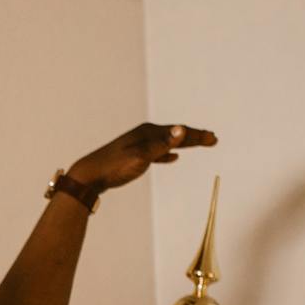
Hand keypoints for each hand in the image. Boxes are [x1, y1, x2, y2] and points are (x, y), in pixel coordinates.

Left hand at [64, 122, 216, 195]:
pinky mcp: (134, 156)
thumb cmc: (114, 166)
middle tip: (212, 139)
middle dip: (194, 137)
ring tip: (197, 144)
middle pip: (175, 134)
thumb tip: (181, 129)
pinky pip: (157, 152)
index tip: (213, 139)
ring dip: (184, 144)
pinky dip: (168, 153)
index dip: (197, 135)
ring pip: (167, 142)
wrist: (90, 176)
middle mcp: (144, 135)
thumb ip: (162, 144)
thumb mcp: (141, 156)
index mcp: (148, 133)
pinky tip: (172, 158)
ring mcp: (139, 145)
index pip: (179, 132)